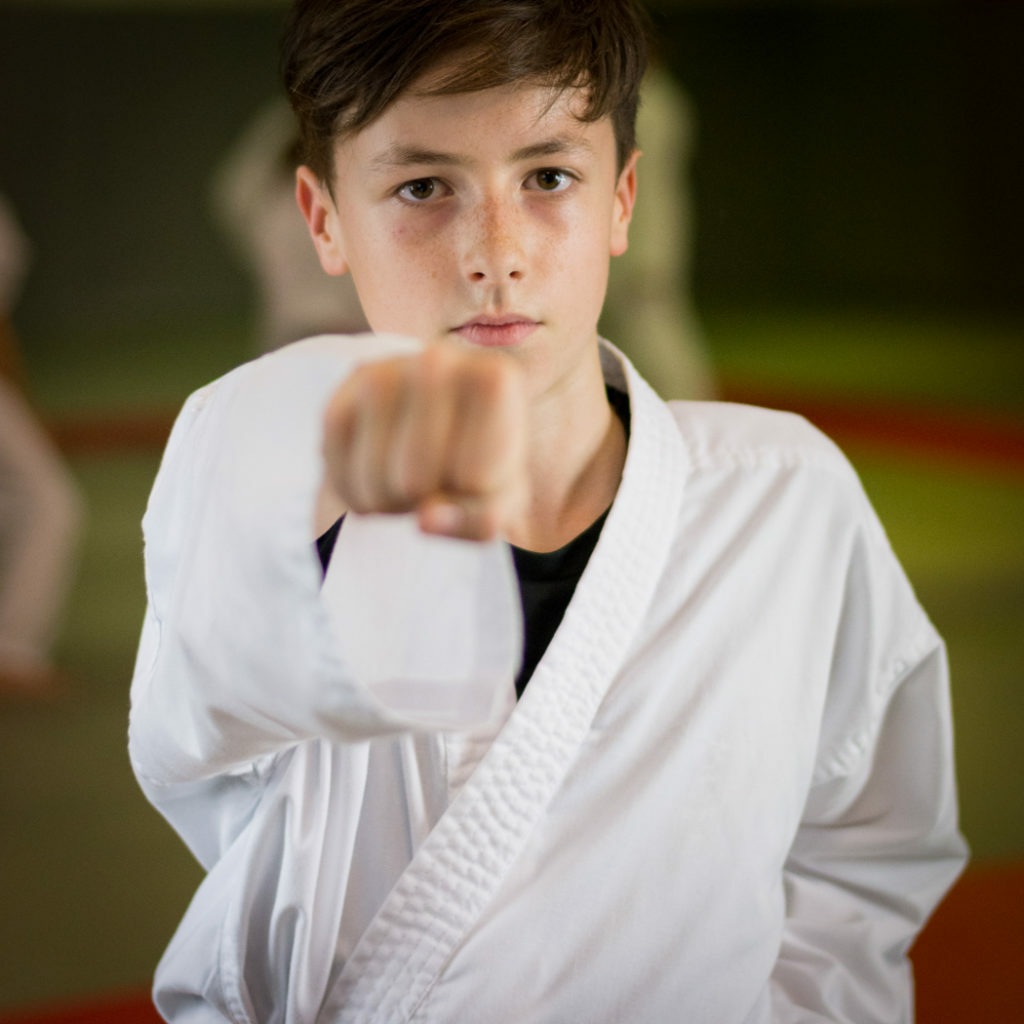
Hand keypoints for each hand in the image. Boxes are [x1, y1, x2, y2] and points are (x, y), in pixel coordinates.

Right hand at [322, 345, 526, 540]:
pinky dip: (354, 491)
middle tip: (436, 485)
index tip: (480, 476)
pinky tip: (377, 478)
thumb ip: (480, 520)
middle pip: (414, 479)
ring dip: (385, 501)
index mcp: (496, 379)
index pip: (472, 477)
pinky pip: (335, 463)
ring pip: (373, 475)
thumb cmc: (480, 465)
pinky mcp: (343, 390)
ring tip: (407, 484)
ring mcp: (383, 370)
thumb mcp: (499, 499)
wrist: (436, 433)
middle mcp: (439, 359)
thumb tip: (426, 520)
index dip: (468, 496)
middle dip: (420, 502)